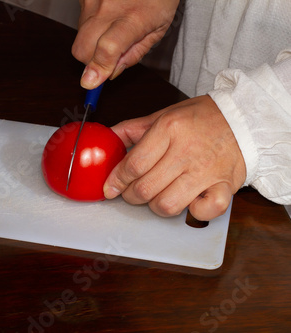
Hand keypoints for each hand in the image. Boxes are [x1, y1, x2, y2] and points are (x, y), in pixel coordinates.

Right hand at [72, 0, 179, 88]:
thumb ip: (133, 54)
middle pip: (82, 49)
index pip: (108, 48)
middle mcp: (109, 7)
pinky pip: (80, 21)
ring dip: (91, 42)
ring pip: (79, 36)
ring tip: (112, 27)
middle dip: (90, 61)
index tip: (91, 83)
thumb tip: (109, 74)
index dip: (97, 69)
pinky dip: (91, 25)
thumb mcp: (158, 29)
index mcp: (134, 18)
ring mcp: (93, 0)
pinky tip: (107, 15)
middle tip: (107, 57)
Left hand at [104, 95, 246, 220]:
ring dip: (155, 205)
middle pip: (146, 188)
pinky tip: (188, 200)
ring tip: (157, 195)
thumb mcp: (163, 115)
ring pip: (167, 205)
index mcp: (169, 129)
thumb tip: (106, 138)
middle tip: (131, 191)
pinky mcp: (225, 186)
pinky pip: (204, 212)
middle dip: (130, 195)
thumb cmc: (200, 118)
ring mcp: (207, 171)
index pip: (134, 164)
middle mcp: (187, 151)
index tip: (109, 188)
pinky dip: (192, 212)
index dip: (116, 180)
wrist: (243, 119)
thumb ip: (131, 129)